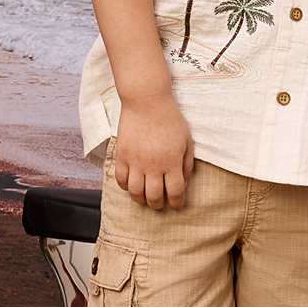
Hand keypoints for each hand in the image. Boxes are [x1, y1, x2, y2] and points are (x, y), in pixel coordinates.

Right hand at [114, 95, 193, 209]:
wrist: (147, 102)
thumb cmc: (170, 119)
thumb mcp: (187, 141)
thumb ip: (186, 163)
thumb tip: (185, 182)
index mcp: (171, 162)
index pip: (175, 192)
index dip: (177, 202)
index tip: (177, 205)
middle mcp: (153, 165)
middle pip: (154, 196)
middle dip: (159, 205)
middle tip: (161, 204)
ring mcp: (135, 161)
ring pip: (135, 192)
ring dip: (141, 200)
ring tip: (146, 199)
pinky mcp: (122, 155)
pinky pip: (120, 179)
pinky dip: (126, 187)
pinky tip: (132, 185)